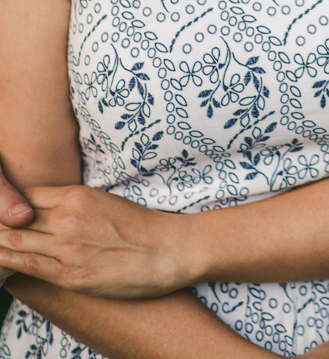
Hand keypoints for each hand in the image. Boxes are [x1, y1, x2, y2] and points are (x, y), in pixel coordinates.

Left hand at [0, 184, 186, 297]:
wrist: (169, 250)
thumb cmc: (139, 226)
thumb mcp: (103, 202)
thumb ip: (71, 205)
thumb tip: (43, 211)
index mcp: (76, 195)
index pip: (25, 196)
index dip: (7, 206)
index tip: (0, 214)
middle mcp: (67, 218)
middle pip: (13, 217)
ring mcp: (67, 248)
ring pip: (14, 241)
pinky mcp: (71, 275)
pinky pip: (27, 267)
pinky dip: (6, 262)